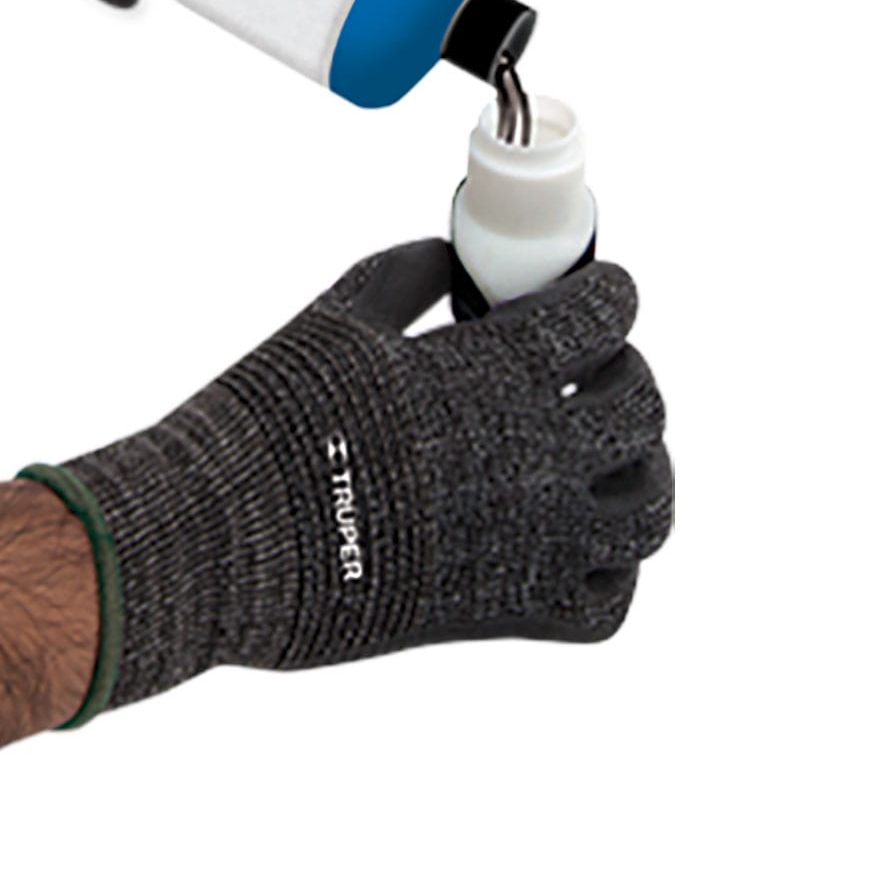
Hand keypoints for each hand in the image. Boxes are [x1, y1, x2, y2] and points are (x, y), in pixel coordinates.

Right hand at [23, 240, 673, 716]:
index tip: (599, 291)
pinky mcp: (507, 612)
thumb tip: (457, 257)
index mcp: (494, 373)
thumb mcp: (338, 318)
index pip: (606, 315)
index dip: (610, 292)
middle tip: (596, 367)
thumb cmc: (270, 421)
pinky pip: (607, 601)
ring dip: (642, 469)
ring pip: (649, 507)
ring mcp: (531, 543)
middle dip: (627, 372)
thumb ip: (412, 273)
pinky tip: (580, 536)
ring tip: (608, 452)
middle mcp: (532, 457)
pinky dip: (611, 568)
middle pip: (643, 407)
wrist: (220, 541)